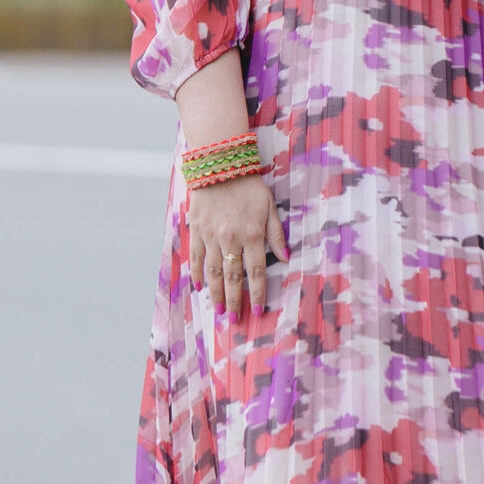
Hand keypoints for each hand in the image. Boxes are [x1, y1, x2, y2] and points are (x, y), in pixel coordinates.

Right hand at [187, 171, 286, 319]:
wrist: (219, 164)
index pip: (256, 271)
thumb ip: (276, 233)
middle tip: (234, 320)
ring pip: (214, 272)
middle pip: (233, 277)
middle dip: (234, 301)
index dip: (258, 293)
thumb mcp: (269, 206)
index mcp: (252, 234)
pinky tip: (200, 287)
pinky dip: (197, 274)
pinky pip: (196, 257)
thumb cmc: (248, 185)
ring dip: (216, 293)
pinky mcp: (196, 230)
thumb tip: (286, 257)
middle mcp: (231, 238)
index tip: (258, 311)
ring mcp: (211, 236)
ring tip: (217, 310)